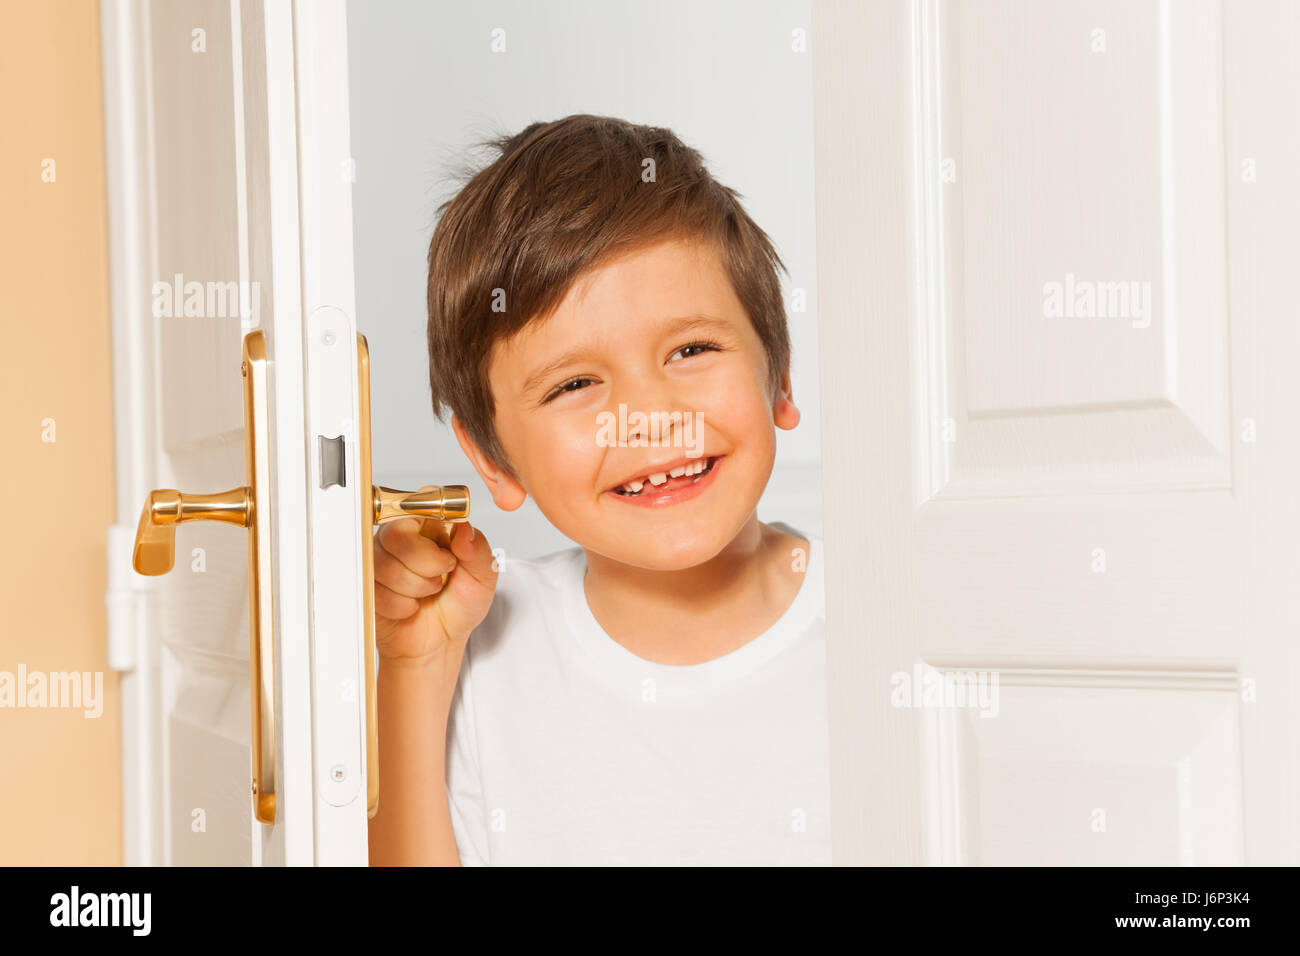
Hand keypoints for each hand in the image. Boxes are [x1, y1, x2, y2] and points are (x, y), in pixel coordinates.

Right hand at [372, 496, 497, 665]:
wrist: (439, 642)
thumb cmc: (459, 604)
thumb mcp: (482, 579)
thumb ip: (478, 551)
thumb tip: (465, 529)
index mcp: (434, 524)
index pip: (423, 499)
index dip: (433, 523)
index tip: (447, 549)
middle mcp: (403, 534)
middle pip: (399, 533)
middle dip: (427, 565)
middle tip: (442, 576)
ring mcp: (381, 557)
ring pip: (386, 565)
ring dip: (415, 589)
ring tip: (426, 593)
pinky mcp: (366, 582)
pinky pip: (376, 590)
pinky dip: (400, 606)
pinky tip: (409, 606)